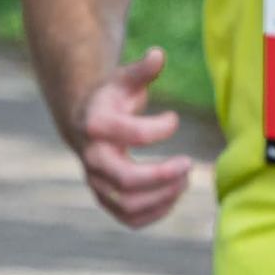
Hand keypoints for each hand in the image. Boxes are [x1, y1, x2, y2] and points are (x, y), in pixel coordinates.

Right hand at [74, 47, 192, 228]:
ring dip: (163, 196)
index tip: (174, 119)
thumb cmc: (112, 100)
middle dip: (163, 177)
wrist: (85, 124)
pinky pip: (129, 218)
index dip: (159, 128)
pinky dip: (155, 213)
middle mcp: (92, 158)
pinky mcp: (105, 200)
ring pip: (129, 205)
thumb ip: (142, 70)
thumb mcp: (124, 80)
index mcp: (96, 125)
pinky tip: (173, 195)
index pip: (131, 134)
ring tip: (185, 180)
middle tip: (189, 164)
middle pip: (127, 180)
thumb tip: (159, 55)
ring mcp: (97, 183)